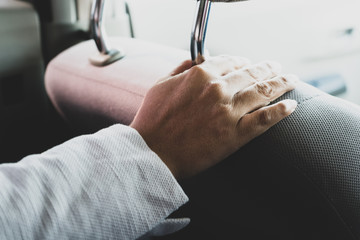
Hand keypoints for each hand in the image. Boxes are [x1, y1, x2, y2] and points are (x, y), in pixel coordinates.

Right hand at [130, 55, 297, 178]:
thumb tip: (196, 60)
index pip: (231, 61)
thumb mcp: (161, 84)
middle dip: (268, 68)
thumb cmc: (153, 120)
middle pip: (252, 73)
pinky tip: (291, 106)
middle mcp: (218, 89)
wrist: (153, 152)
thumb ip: (181, 68)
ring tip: (292, 79)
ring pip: (263, 91)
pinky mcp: (235, 134)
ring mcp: (229, 112)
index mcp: (201, 75)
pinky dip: (281, 111)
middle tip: (277, 67)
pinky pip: (264, 119)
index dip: (242, 61)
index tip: (248, 64)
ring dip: (282, 83)